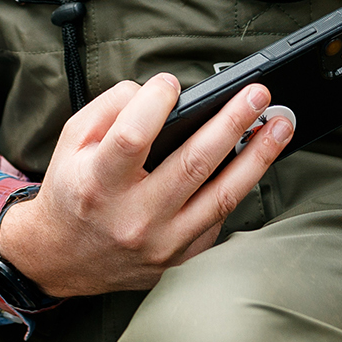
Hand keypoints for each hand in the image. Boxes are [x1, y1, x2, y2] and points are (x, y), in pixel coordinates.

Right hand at [0, 74, 292, 300]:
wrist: (63, 258)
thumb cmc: (72, 190)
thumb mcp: (72, 140)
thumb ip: (111, 108)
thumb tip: (159, 91)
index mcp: (98, 183)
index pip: (134, 136)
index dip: (156, 102)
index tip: (171, 83)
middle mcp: (132, 218)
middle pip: (193, 163)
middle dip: (231, 122)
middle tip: (257, 94)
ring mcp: (161, 243)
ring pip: (221, 196)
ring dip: (257, 157)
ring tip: (278, 125)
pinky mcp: (180, 258)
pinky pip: (218, 218)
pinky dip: (239, 186)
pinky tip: (254, 161)